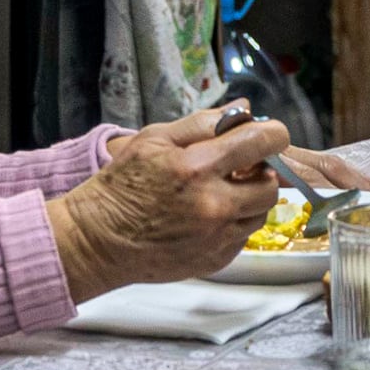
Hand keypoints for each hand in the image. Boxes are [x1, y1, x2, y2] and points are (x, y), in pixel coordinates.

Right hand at [51, 106, 298, 299]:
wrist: (98, 242)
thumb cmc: (122, 186)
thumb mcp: (153, 139)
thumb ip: (203, 122)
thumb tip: (244, 109)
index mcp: (197, 168)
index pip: (262, 143)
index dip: (271, 135)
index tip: (267, 136)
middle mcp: (213, 205)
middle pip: (270, 184)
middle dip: (259, 172)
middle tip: (236, 170)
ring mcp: (216, 238)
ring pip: (260, 213)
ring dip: (248, 200)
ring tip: (218, 194)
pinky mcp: (215, 260)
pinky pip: (243, 237)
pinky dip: (233, 225)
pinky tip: (205, 219)